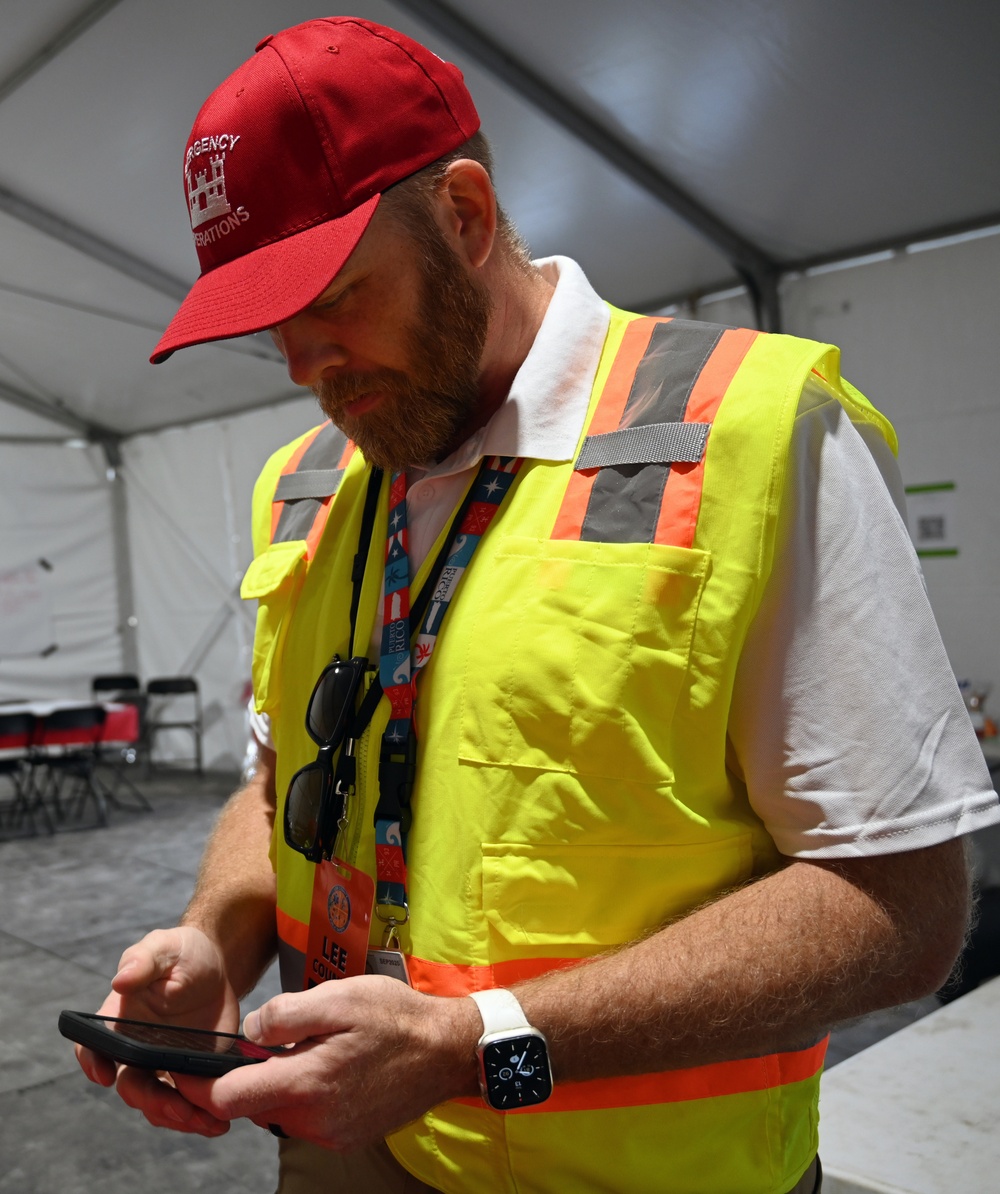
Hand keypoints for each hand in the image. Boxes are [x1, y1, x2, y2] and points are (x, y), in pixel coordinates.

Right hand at [75, 926, 240, 1136]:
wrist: (217, 966)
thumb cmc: (182, 953)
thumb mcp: (164, 948)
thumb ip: (143, 960)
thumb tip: (122, 980)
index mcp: (118, 1021)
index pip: (93, 1047)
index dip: (93, 1063)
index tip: (107, 1075)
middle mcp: (134, 1050)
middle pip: (131, 1087)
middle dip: (152, 1101)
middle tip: (181, 1108)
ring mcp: (161, 1066)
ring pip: (158, 1105)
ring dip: (180, 1118)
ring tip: (209, 1122)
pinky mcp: (187, 1074)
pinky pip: (186, 1105)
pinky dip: (199, 1117)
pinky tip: (219, 1122)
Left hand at [173, 976, 480, 1149]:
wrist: (447, 1051)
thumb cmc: (396, 1017)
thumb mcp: (339, 996)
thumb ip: (286, 1015)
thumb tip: (249, 1033)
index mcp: (307, 1083)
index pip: (227, 1098)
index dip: (199, 1082)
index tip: (185, 1066)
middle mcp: (315, 1119)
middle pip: (251, 1104)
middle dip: (248, 1075)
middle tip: (270, 1039)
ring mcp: (331, 1133)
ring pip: (278, 1109)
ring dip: (280, 1081)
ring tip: (312, 1045)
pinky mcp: (346, 1136)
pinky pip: (306, 1116)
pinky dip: (306, 1091)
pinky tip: (332, 1063)